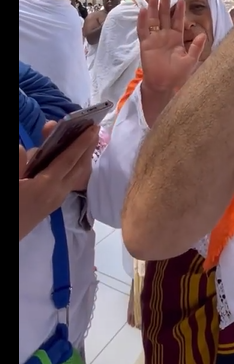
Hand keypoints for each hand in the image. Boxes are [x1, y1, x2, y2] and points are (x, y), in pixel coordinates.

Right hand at [19, 125, 98, 240]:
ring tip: (81, 141)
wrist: (9, 235)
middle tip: (93, 129)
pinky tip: (63, 160)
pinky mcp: (50, 205)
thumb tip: (24, 149)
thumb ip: (18, 161)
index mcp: (47, 185)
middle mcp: (57, 193)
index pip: (69, 159)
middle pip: (78, 167)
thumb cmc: (11, 207)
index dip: (81, 142)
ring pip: (74, 175)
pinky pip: (67, 181)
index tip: (93, 127)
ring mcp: (55, 200)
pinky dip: (70, 167)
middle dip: (87, 148)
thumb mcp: (12, 180)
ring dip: (79, 157)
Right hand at [137, 0, 205, 92]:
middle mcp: (165, 36)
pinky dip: (142, 21)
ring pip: (153, 20)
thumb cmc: (178, 75)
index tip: (181, 0)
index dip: (178, 11)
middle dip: (164, 5)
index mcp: (176, 38)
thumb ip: (196, 47)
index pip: (178, 21)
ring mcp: (154, 39)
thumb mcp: (191, 60)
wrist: (164, 85)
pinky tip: (142, 11)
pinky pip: (143, 30)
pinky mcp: (145, 44)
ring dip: (152, 9)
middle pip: (164, 17)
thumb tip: (204, 34)